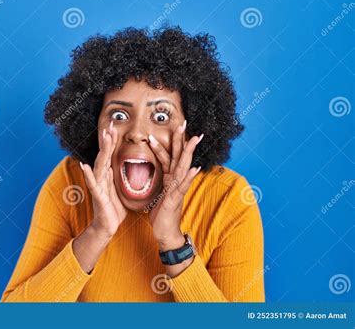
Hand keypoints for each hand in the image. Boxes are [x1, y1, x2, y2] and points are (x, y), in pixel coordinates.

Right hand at [80, 121, 127, 237]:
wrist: (108, 226)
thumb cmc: (114, 208)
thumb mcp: (120, 188)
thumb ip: (118, 175)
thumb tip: (119, 162)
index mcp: (107, 175)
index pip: (109, 154)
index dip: (112, 141)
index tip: (115, 126)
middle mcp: (101, 178)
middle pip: (104, 156)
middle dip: (107, 140)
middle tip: (110, 125)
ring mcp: (98, 186)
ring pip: (99, 165)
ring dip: (102, 151)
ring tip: (104, 138)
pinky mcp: (98, 197)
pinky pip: (93, 184)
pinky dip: (88, 174)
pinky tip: (84, 165)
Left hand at [147, 120, 202, 248]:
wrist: (165, 233)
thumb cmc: (162, 214)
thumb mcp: (160, 193)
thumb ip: (163, 181)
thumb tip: (162, 171)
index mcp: (170, 179)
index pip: (170, 156)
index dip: (168, 142)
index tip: (170, 126)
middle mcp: (176, 181)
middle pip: (179, 157)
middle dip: (181, 140)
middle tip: (184, 122)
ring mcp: (177, 190)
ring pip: (183, 168)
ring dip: (188, 153)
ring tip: (193, 139)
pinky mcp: (175, 200)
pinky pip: (182, 186)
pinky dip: (189, 177)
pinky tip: (195, 169)